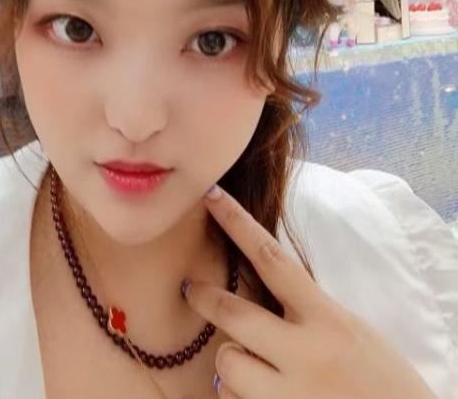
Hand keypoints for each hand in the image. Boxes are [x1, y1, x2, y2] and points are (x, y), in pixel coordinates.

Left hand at [182, 184, 436, 398]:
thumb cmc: (382, 382)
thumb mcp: (349, 332)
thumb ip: (309, 312)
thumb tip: (264, 293)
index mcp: (328, 319)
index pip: (273, 259)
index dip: (237, 223)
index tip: (211, 195)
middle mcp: (307, 354)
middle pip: (235, 313)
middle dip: (204, 297)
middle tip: (191, 288)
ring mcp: (291, 394)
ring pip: (228, 364)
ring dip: (233, 364)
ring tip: (258, 373)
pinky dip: (240, 397)